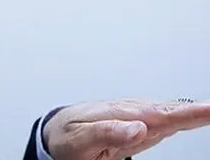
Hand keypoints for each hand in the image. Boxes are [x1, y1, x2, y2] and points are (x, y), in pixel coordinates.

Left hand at [43, 98, 209, 159]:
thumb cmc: (65, 135)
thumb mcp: (78, 139)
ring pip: (168, 113)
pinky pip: (162, 119)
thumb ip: (107, 132)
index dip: (185, 113)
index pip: (156, 114)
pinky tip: (192, 114)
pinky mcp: (136, 125)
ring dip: (191, 111)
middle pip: (168, 111)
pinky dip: (180, 115)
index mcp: (116, 114)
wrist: (54, 132)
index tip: (208, 109)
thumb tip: (138, 127)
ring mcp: (134, 117)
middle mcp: (128, 112)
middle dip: (195, 110)